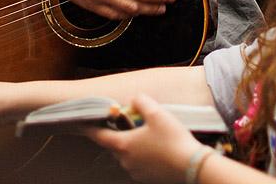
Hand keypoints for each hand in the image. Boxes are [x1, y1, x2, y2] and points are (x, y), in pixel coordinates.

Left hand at [88, 95, 204, 183]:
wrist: (192, 166)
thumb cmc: (173, 139)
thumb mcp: (157, 114)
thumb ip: (141, 102)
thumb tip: (134, 99)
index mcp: (123, 145)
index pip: (100, 136)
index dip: (91, 129)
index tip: (83, 125)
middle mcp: (125, 161)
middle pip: (114, 146)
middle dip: (116, 135)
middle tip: (123, 124)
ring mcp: (135, 172)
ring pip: (127, 156)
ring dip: (131, 146)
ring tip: (144, 135)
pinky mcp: (147, 179)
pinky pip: (138, 165)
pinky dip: (141, 156)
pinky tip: (155, 149)